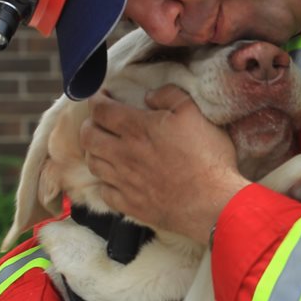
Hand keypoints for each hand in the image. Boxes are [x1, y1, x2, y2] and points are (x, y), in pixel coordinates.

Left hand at [80, 86, 248, 240]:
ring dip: (94, 151)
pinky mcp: (130, 204)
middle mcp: (123, 154)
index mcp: (137, 128)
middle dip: (89, 124)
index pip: (101, 110)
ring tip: (103, 147)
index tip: (100, 96)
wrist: (212, 203)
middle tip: (98, 121)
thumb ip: (169, 95)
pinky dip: (104, 181)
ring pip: (93, 163)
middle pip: (88, 136)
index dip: (96, 100)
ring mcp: (124, 181)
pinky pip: (104, 191)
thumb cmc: (206, 156)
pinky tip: (114, 178)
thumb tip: (149, 95)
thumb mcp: (194, 113)